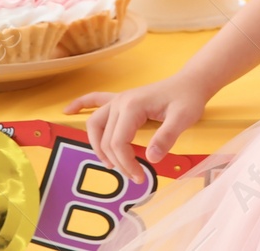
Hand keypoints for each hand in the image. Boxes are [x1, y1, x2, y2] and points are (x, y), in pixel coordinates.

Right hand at [63, 73, 211, 182]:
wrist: (190, 82)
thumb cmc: (188, 99)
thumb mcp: (183, 118)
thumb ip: (167, 137)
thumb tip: (151, 158)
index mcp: (132, 106)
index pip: (118, 142)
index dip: (126, 164)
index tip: (140, 178)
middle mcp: (120, 102)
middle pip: (106, 139)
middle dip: (117, 161)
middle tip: (133, 176)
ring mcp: (118, 100)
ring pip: (95, 125)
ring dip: (97, 145)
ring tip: (110, 163)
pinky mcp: (121, 99)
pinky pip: (95, 101)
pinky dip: (81, 105)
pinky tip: (69, 111)